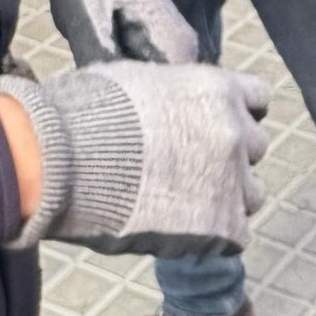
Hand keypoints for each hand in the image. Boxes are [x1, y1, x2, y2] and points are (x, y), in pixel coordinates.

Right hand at [0, 62, 270, 255]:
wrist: (56, 162)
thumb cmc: (81, 115)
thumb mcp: (136, 79)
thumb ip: (173, 92)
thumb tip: (173, 101)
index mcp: (217, 90)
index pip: (259, 99)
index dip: (238, 114)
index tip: (216, 126)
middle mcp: (235, 132)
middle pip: (255, 148)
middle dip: (228, 157)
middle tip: (186, 169)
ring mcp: (232, 180)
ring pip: (252, 194)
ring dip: (226, 198)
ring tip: (180, 204)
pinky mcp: (222, 226)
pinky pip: (236, 235)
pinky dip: (213, 236)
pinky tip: (178, 231)